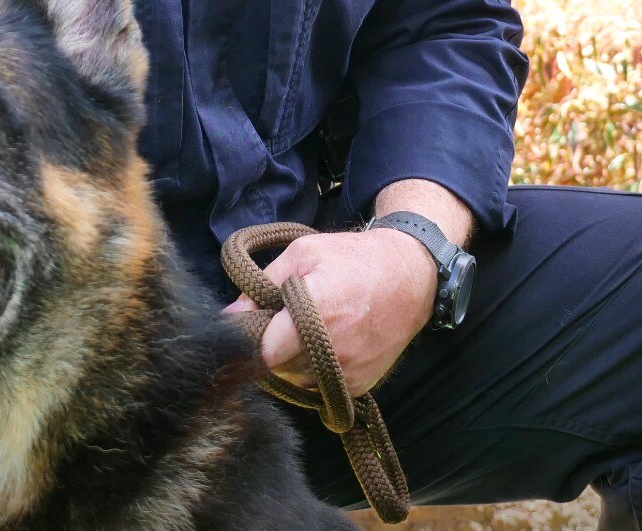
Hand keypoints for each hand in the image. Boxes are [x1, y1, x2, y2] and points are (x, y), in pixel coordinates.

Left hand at [221, 226, 435, 397]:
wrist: (411, 277)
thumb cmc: (353, 259)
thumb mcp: (303, 253)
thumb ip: (262, 285)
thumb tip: (230, 318)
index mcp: (315, 314)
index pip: (263, 351)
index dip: (252, 339)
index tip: (253, 325)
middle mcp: (332, 351)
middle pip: (278, 367)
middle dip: (273, 345)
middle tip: (284, 319)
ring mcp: (348, 373)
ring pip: (297, 379)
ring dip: (293, 359)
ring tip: (310, 328)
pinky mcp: (360, 386)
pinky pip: (320, 386)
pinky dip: (315, 369)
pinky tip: (327, 342)